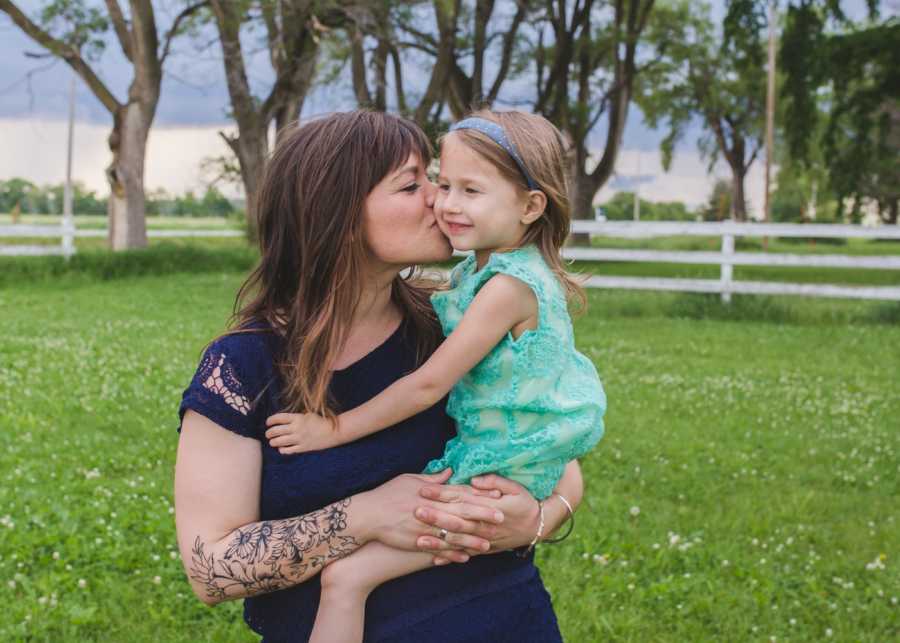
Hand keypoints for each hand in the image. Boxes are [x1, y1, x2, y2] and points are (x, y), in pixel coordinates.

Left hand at [265, 412, 335, 453]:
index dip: (270, 420)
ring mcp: (299, 439)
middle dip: (269, 433)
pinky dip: (282, 450)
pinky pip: (288, 450)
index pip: (279, 418)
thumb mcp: (307, 415)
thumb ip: (294, 418)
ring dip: (273, 442)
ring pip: (279, 442)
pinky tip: (281, 448)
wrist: (333, 432)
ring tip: (272, 442)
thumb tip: (281, 421)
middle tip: (268, 434)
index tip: (268, 422)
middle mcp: (297, 428)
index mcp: (298, 418)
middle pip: (276, 431)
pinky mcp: (303, 448)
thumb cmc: (320, 421)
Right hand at [358, 469, 504, 564]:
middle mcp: (431, 510)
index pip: (460, 493)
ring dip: (472, 539)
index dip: (479, 495)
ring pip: (453, 534)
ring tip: (489, 543)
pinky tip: (465, 558)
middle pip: (461, 512)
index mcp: (431, 494)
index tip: (496, 495)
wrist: (367, 516)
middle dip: (482, 515)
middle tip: (501, 517)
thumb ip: (432, 479)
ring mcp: (424, 528)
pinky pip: (438, 550)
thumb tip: (450, 471)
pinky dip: (452, 554)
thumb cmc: (387, 494)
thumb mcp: (409, 480)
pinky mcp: (417, 542)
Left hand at [416, 474, 540, 552]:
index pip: (460, 498)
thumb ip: (494, 482)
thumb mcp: (514, 487)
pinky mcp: (485, 550)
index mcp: (488, 507)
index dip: (442, 494)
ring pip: (457, 542)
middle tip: (415, 511)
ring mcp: (484, 540)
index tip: (424, 490)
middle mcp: (484, 525)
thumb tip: (474, 480)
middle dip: (435, 516)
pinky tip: (435, 560)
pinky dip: (451, 558)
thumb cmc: (525, 502)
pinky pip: (466, 555)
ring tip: (418, 540)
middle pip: (455, 520)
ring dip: (438, 541)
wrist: (538, 526)